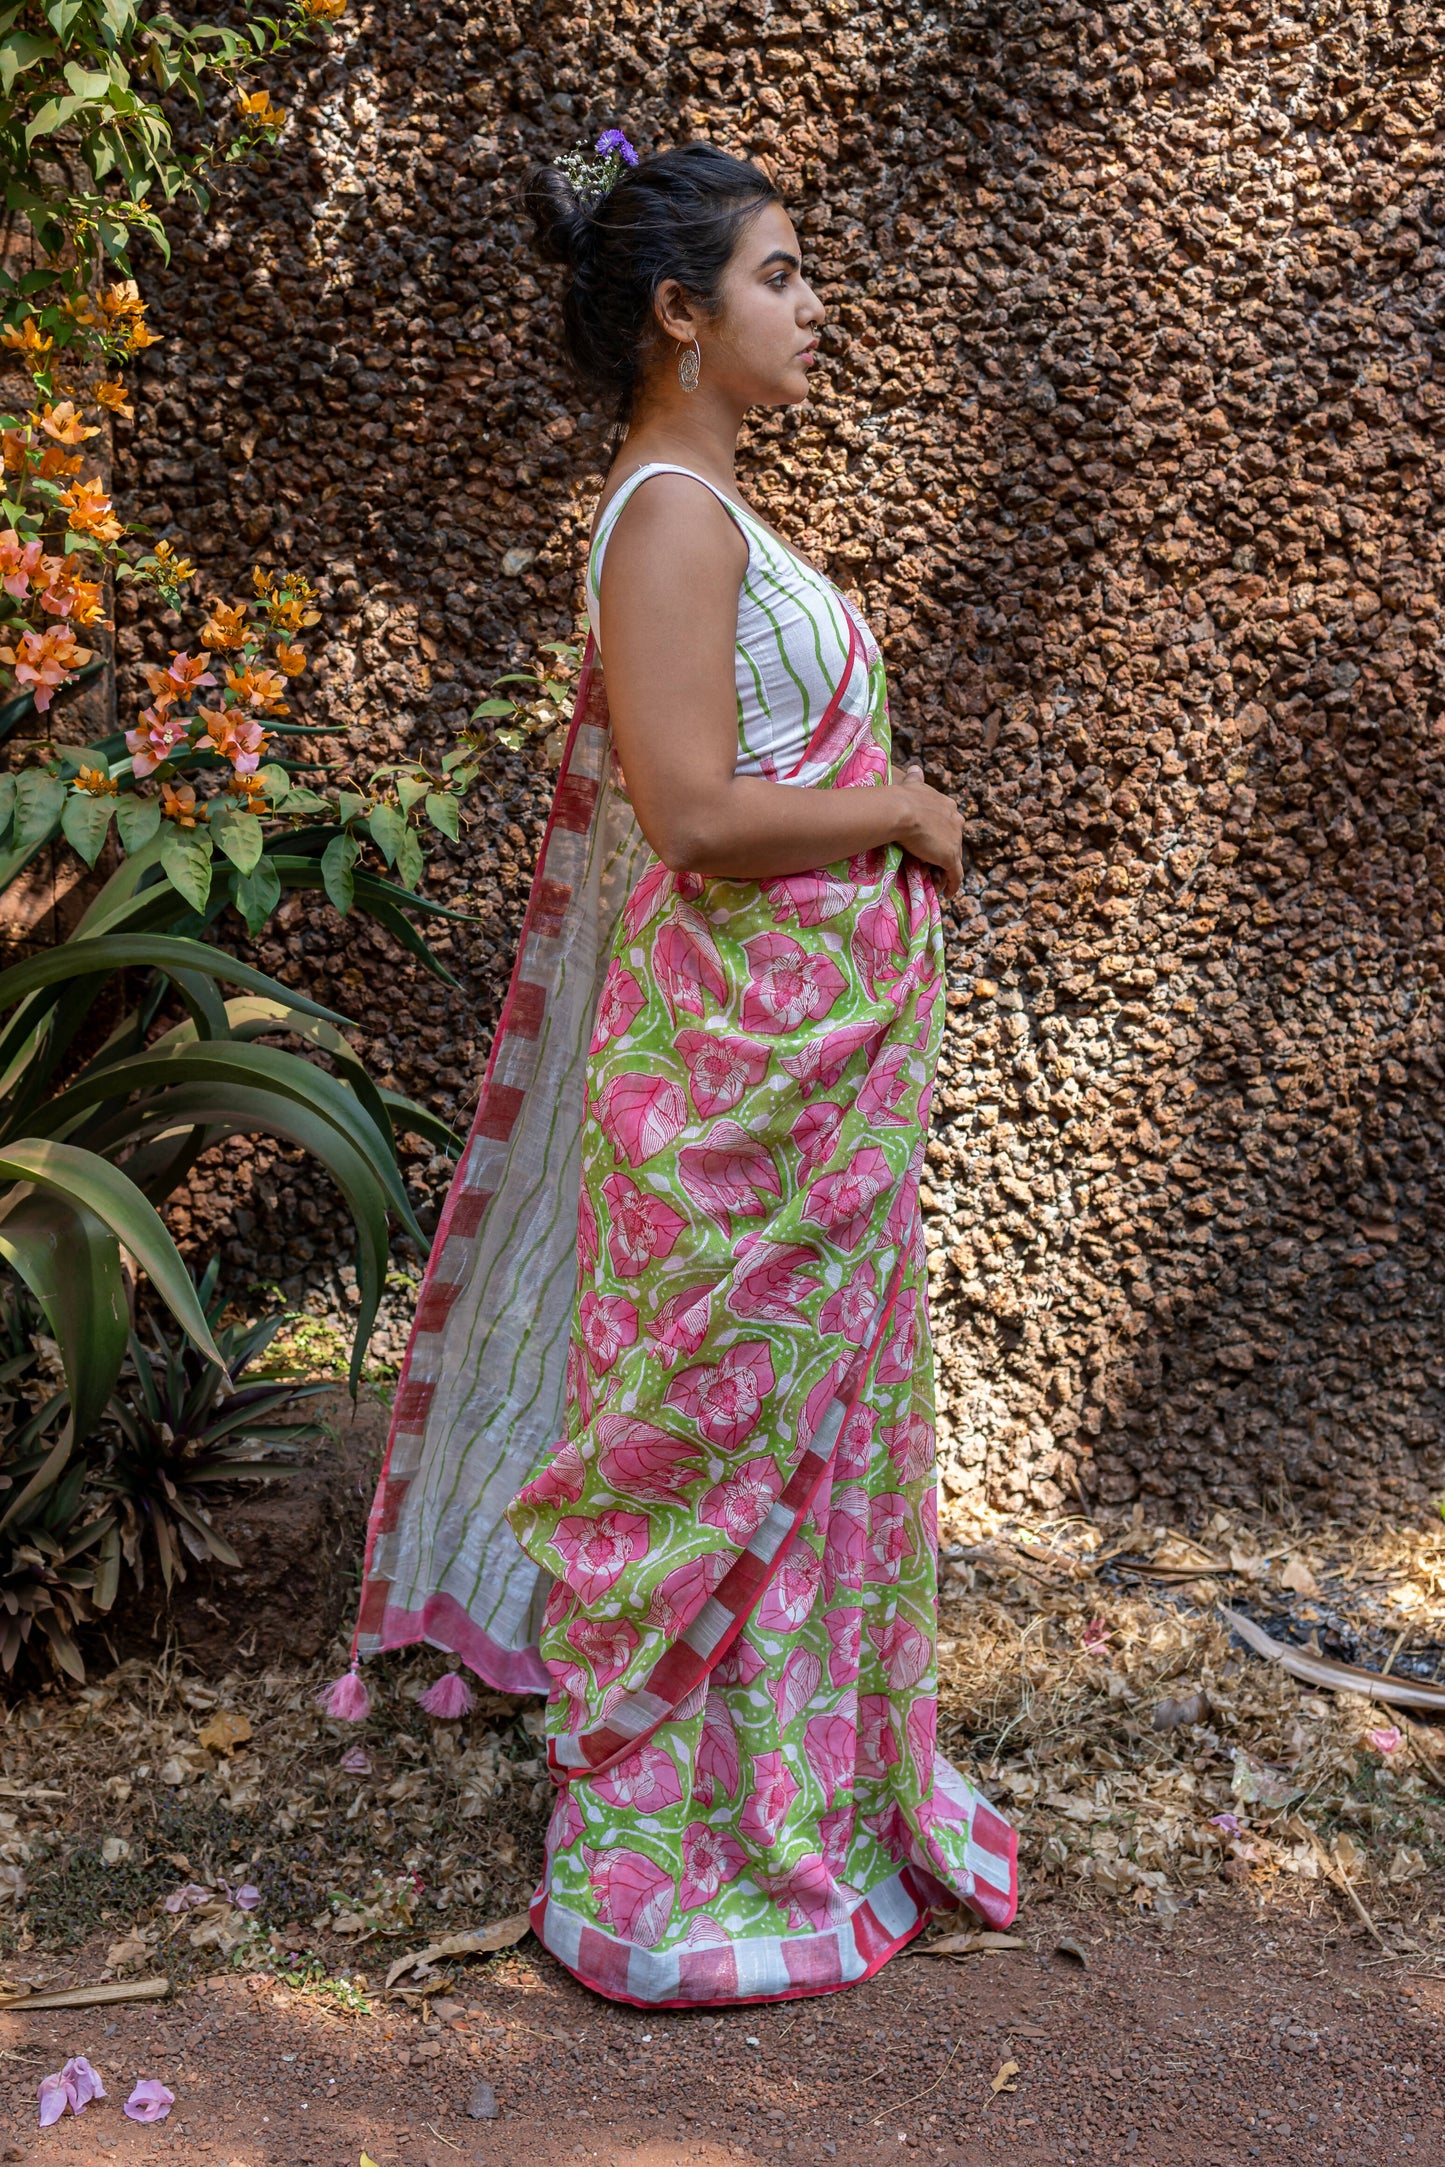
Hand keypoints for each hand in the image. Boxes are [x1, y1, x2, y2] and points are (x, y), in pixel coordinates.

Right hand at [891, 760, 962, 896]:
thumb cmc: (901, 797)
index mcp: (948, 805)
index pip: (948, 821)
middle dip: (944, 850)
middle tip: (931, 861)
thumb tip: (915, 767)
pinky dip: (953, 884)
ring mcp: (954, 840)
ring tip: (936, 879)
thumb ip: (916, 779)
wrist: (901, 811)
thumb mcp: (911, 784)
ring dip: (946, 869)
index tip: (931, 840)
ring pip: (954, 859)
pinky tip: (948, 893)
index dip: (940, 831)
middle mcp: (956, 821)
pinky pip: (955, 875)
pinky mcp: (950, 857)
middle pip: (953, 840)